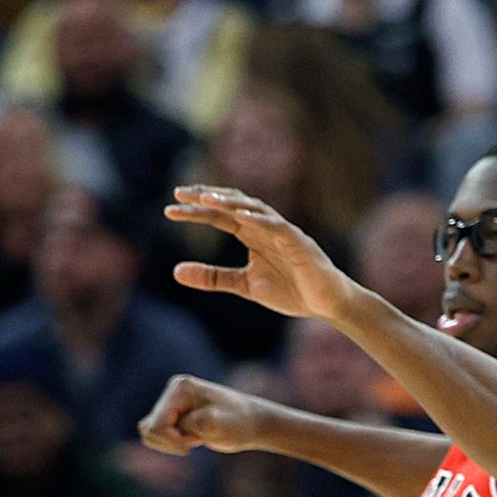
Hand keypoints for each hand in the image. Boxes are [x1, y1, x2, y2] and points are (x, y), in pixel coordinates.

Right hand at [135, 373, 269, 461]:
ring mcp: (170, 404)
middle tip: (196, 440)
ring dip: (168, 444)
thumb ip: (197, 423)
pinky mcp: (171, 416)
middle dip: (171, 442)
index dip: (174, 440)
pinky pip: (153, 435)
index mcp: (180, 388)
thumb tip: (178, 424)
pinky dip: (168, 445)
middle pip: (149, 428)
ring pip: (148, 432)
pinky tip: (189, 440)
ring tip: (193, 439)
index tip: (196, 440)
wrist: (250, 422)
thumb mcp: (222, 423)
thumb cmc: (239, 422)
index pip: (158, 424)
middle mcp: (172, 392)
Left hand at [166, 186, 351, 322]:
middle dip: (207, 198)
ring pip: (253, 209)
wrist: (326, 303)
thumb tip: (176, 272)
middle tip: (180, 193)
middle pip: (232, 205)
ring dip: (229, 202)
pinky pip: (277, 226)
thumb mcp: (243, 285)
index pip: (220, 216)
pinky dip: (259, 219)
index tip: (170, 209)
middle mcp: (265, 227)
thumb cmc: (290, 290)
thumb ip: (212, 277)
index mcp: (252, 234)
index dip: (196, 211)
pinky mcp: (298, 242)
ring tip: (206, 199)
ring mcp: (282, 232)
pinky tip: (240, 215)